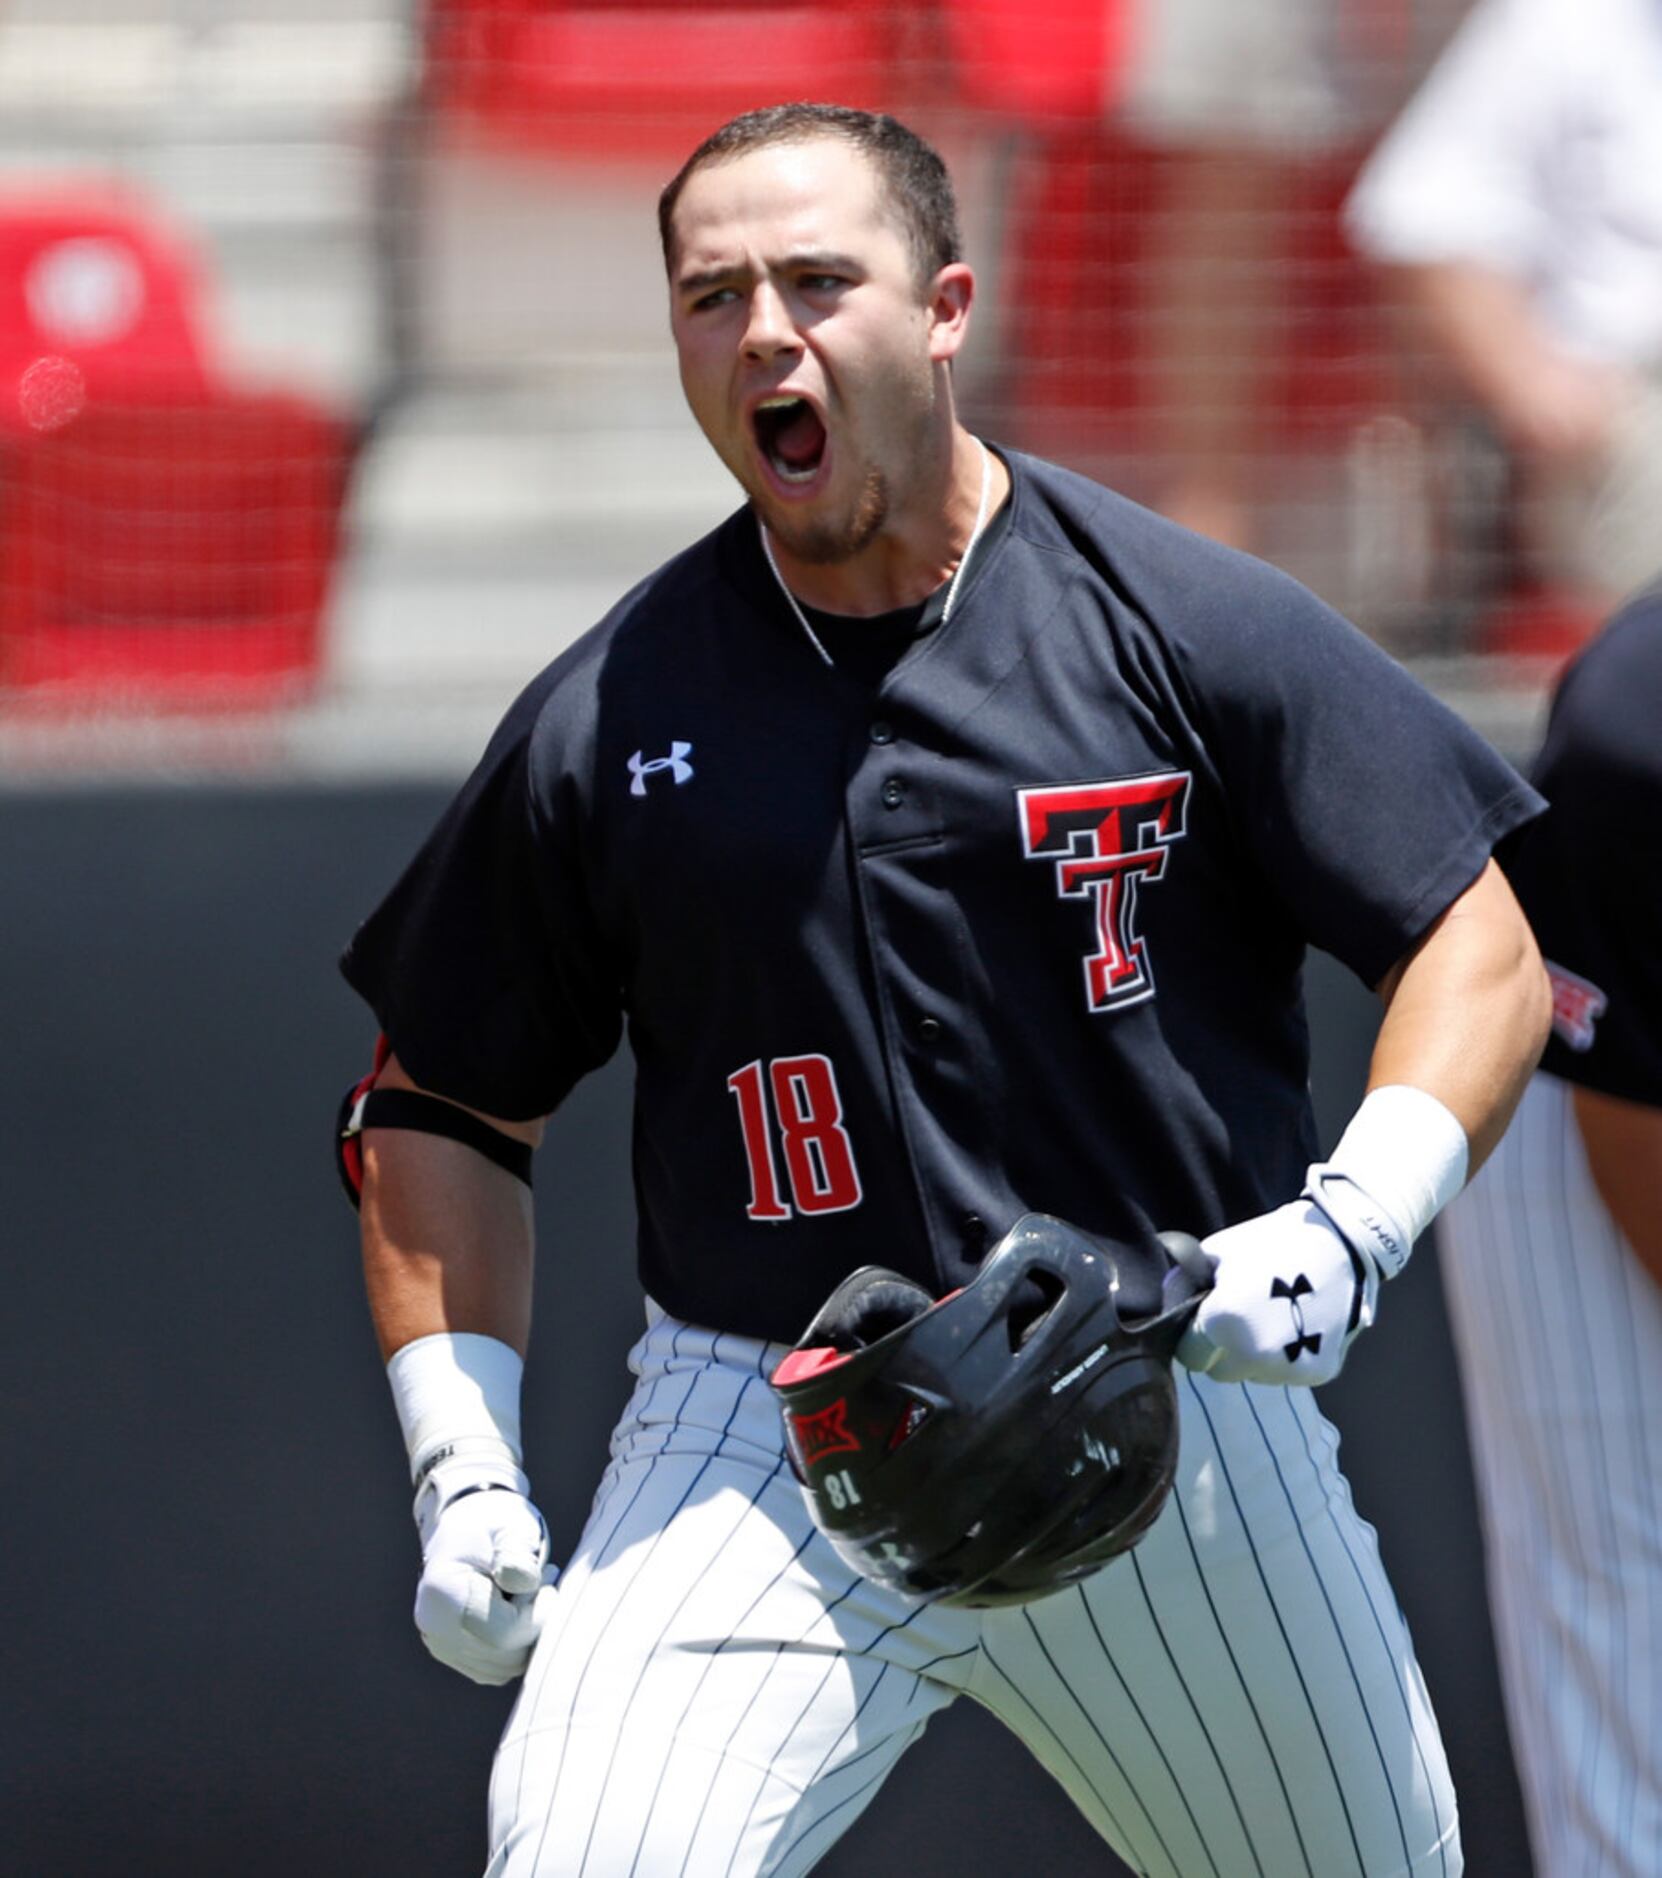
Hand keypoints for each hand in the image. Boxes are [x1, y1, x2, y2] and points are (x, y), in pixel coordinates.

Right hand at [412, 1457, 557, 1684]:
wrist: (468, 1522)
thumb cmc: (494, 1522)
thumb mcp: (511, 1528)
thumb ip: (517, 1555)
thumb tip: (521, 1584)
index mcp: (442, 1592)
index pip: (502, 1633)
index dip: (538, 1614)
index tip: (549, 1577)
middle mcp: (434, 1626)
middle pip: (504, 1656)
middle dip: (535, 1623)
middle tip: (544, 1581)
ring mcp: (441, 1644)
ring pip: (504, 1667)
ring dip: (528, 1635)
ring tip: (531, 1591)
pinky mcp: (454, 1653)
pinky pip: (498, 1668)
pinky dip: (517, 1645)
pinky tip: (519, 1608)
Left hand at [1177, 1173, 1394, 1386]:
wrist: (1343, 1244)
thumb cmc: (1272, 1242)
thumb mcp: (1217, 1254)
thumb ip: (1190, 1285)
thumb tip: (1173, 1302)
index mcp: (1223, 1326)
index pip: (1190, 1356)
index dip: (1194, 1336)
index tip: (1205, 1321)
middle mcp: (1254, 1356)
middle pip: (1222, 1371)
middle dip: (1223, 1350)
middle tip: (1240, 1318)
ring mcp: (1290, 1370)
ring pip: (1255, 1374)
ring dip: (1256, 1355)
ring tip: (1274, 1316)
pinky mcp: (1319, 1374)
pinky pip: (1288, 1373)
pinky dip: (1287, 1357)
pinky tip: (1299, 1325)